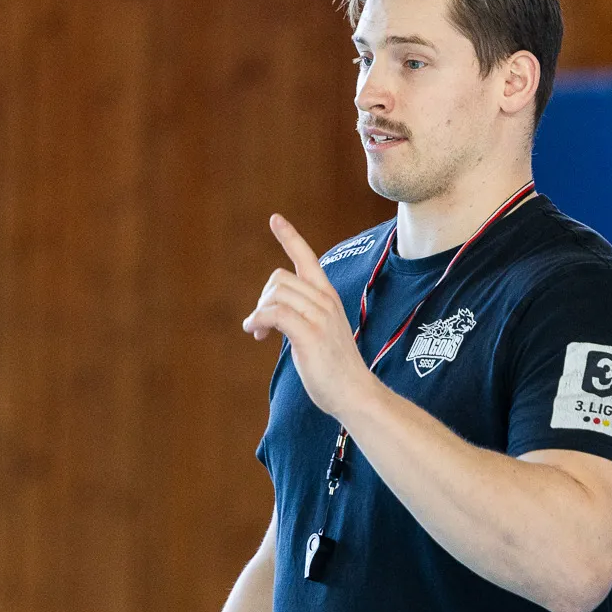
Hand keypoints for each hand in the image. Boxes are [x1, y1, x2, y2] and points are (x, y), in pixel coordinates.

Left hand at [241, 215, 374, 420]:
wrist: (355, 393)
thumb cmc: (335, 368)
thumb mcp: (321, 333)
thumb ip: (303, 316)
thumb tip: (273, 315)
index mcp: (328, 298)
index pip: (308, 258)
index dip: (290, 237)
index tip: (275, 218)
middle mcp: (325, 301)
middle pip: (279, 278)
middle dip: (263, 298)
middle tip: (262, 324)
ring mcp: (319, 317)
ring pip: (275, 294)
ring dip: (259, 312)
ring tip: (259, 332)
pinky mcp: (310, 334)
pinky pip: (275, 313)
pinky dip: (258, 320)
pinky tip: (256, 332)